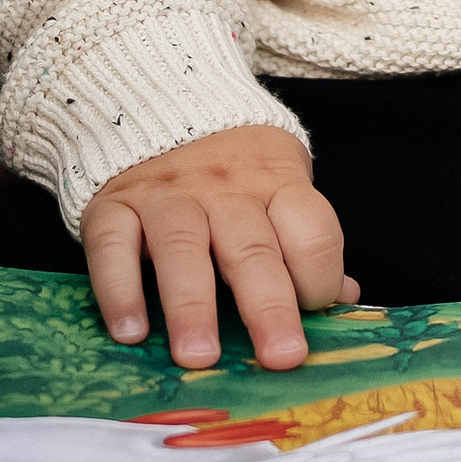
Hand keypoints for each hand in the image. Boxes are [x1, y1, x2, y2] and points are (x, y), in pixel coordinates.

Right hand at [81, 127, 356, 370]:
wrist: (157, 104)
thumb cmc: (233, 168)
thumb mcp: (281, 187)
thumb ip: (307, 243)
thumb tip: (347, 301)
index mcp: (275, 183)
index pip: (310, 228)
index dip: (320, 275)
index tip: (316, 315)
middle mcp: (223, 188)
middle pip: (251, 247)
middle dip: (268, 305)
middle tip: (280, 357)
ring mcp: (165, 195)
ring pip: (182, 247)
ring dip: (192, 305)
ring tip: (200, 357)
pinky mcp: (113, 204)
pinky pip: (113, 245)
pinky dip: (119, 289)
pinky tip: (130, 332)